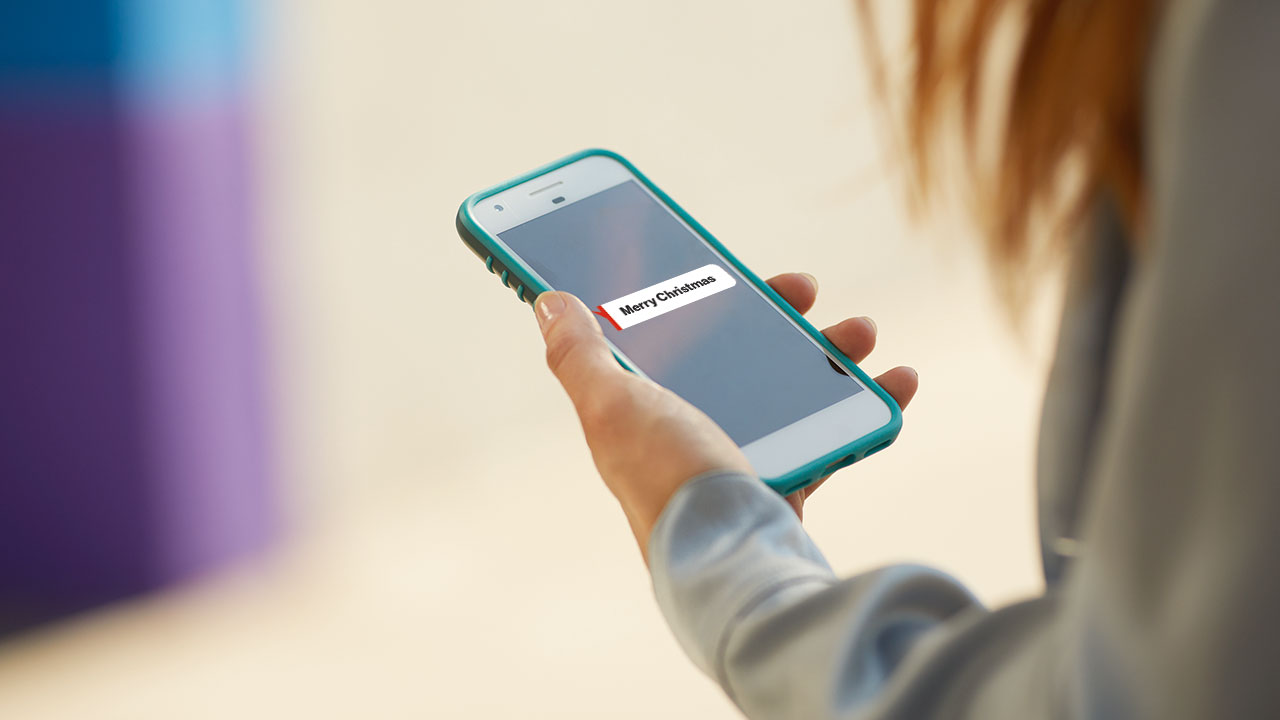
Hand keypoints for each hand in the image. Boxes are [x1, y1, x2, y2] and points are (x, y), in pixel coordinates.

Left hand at [533, 273, 915, 562]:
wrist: (734, 566)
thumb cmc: (669, 483)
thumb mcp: (612, 409)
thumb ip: (580, 357)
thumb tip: (547, 300)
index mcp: (642, 412)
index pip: (664, 337)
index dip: (691, 295)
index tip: (726, 263)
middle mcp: (688, 433)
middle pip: (735, 356)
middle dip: (775, 314)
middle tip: (806, 288)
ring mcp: (740, 460)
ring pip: (790, 389)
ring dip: (830, 353)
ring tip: (862, 332)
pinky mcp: (786, 486)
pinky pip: (831, 434)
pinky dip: (868, 406)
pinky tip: (898, 381)